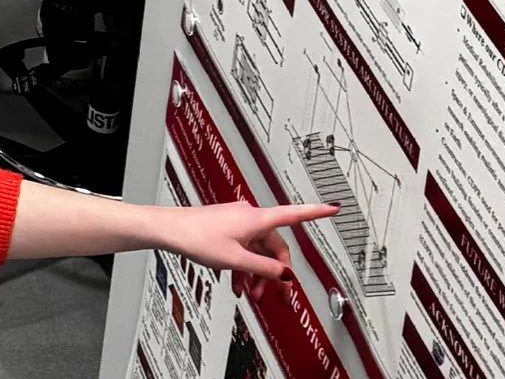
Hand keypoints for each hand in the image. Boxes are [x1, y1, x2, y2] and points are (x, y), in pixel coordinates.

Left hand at [159, 202, 338, 288]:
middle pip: (275, 247)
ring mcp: (238, 223)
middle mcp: (250, 218)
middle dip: (276, 272)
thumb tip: (285, 274)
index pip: (294, 215)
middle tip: (278, 295)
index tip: (333, 208)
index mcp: (257, 220)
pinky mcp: (227, 229)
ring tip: (252, 294)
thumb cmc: (196, 237)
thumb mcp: (235, 260)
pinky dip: (244, 268)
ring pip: (258, 252)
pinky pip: (244, 250)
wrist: (170, 230)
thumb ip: (263, 268)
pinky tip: (238, 285)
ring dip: (257, 274)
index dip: (316, 212)